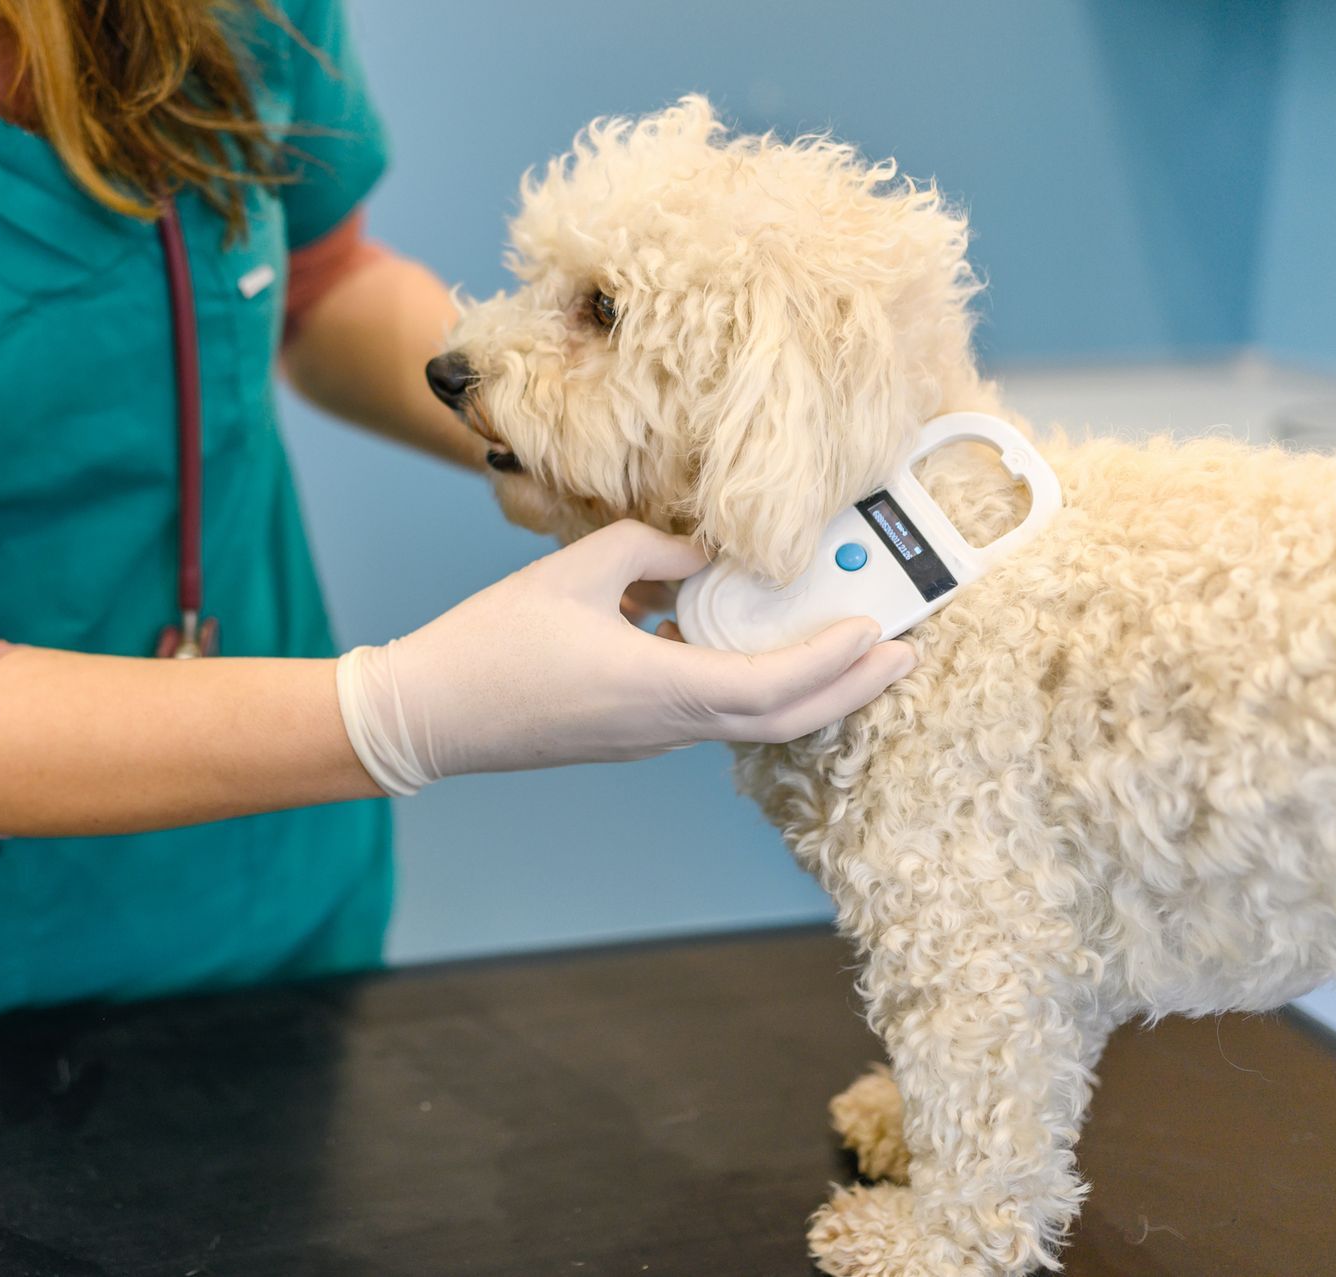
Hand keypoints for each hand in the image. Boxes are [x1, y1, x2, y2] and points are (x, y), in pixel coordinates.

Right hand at [336, 520, 916, 793]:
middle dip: (850, 688)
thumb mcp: (575, 570)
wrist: (431, 714)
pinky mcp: (629, 734)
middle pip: (782, 721)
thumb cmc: (491, 643)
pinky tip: (752, 641)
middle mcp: (665, 725)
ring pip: (750, 720)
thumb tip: (705, 552)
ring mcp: (648, 737)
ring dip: (808, 689)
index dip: (833, 663)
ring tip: (851, 649)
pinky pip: (710, 710)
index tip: (879, 632)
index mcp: (657, 688)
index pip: (772, 687)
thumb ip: (652, 550)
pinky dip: (753, 683)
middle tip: (904, 654)